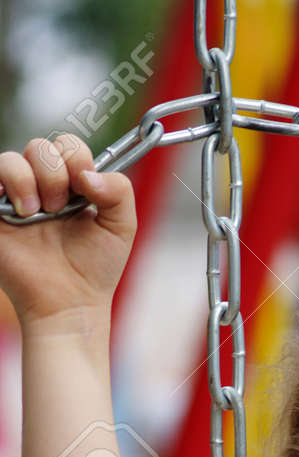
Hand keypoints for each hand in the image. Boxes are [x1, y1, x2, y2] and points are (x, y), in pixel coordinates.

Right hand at [0, 134, 135, 327]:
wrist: (70, 302)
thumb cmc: (95, 269)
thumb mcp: (121, 227)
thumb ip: (119, 190)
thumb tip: (88, 173)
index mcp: (72, 185)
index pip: (68, 147)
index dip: (77, 159)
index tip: (84, 189)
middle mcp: (42, 187)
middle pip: (41, 147)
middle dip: (55, 174)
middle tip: (59, 210)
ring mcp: (16, 198)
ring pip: (12, 159)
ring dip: (29, 182)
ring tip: (36, 215)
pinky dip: (8, 184)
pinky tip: (21, 213)